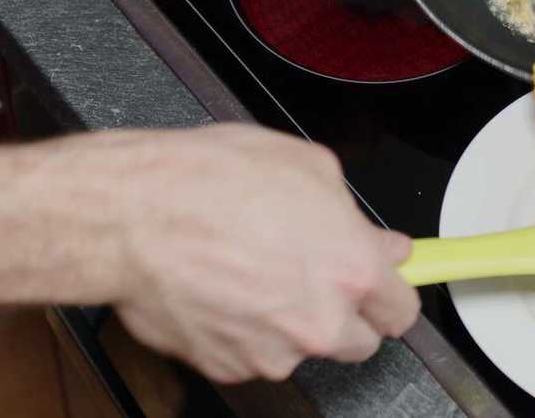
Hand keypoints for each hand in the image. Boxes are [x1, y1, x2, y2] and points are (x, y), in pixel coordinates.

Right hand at [106, 124, 419, 382]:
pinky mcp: (227, 367)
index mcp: (350, 270)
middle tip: (310, 272)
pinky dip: (241, 329)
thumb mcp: (306, 167)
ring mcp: (272, 353)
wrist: (132, 216)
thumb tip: (380, 242)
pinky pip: (249, 353)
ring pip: (299, 347)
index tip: (382, 285)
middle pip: (359, 342)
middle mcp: (319, 322)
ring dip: (287, 320)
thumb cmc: (210, 182)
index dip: (389, 292)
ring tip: (249, 267)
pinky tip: (221, 285)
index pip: (402, 309)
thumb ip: (353, 214)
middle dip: (343, 311)